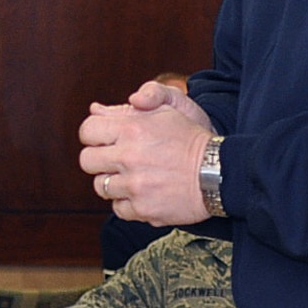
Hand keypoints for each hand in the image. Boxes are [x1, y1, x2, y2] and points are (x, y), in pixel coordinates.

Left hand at [79, 82, 214, 226]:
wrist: (221, 173)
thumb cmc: (194, 138)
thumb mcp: (172, 106)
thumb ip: (140, 98)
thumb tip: (97, 108)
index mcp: (132, 128)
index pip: (87, 131)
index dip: (94, 135)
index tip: (105, 139)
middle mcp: (129, 157)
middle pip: (87, 161)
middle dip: (99, 159)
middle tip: (116, 159)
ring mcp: (135, 186)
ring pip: (101, 187)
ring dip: (113, 182)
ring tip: (133, 176)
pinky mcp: (143, 209)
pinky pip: (118, 209)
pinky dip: (128, 203)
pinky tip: (143, 193)